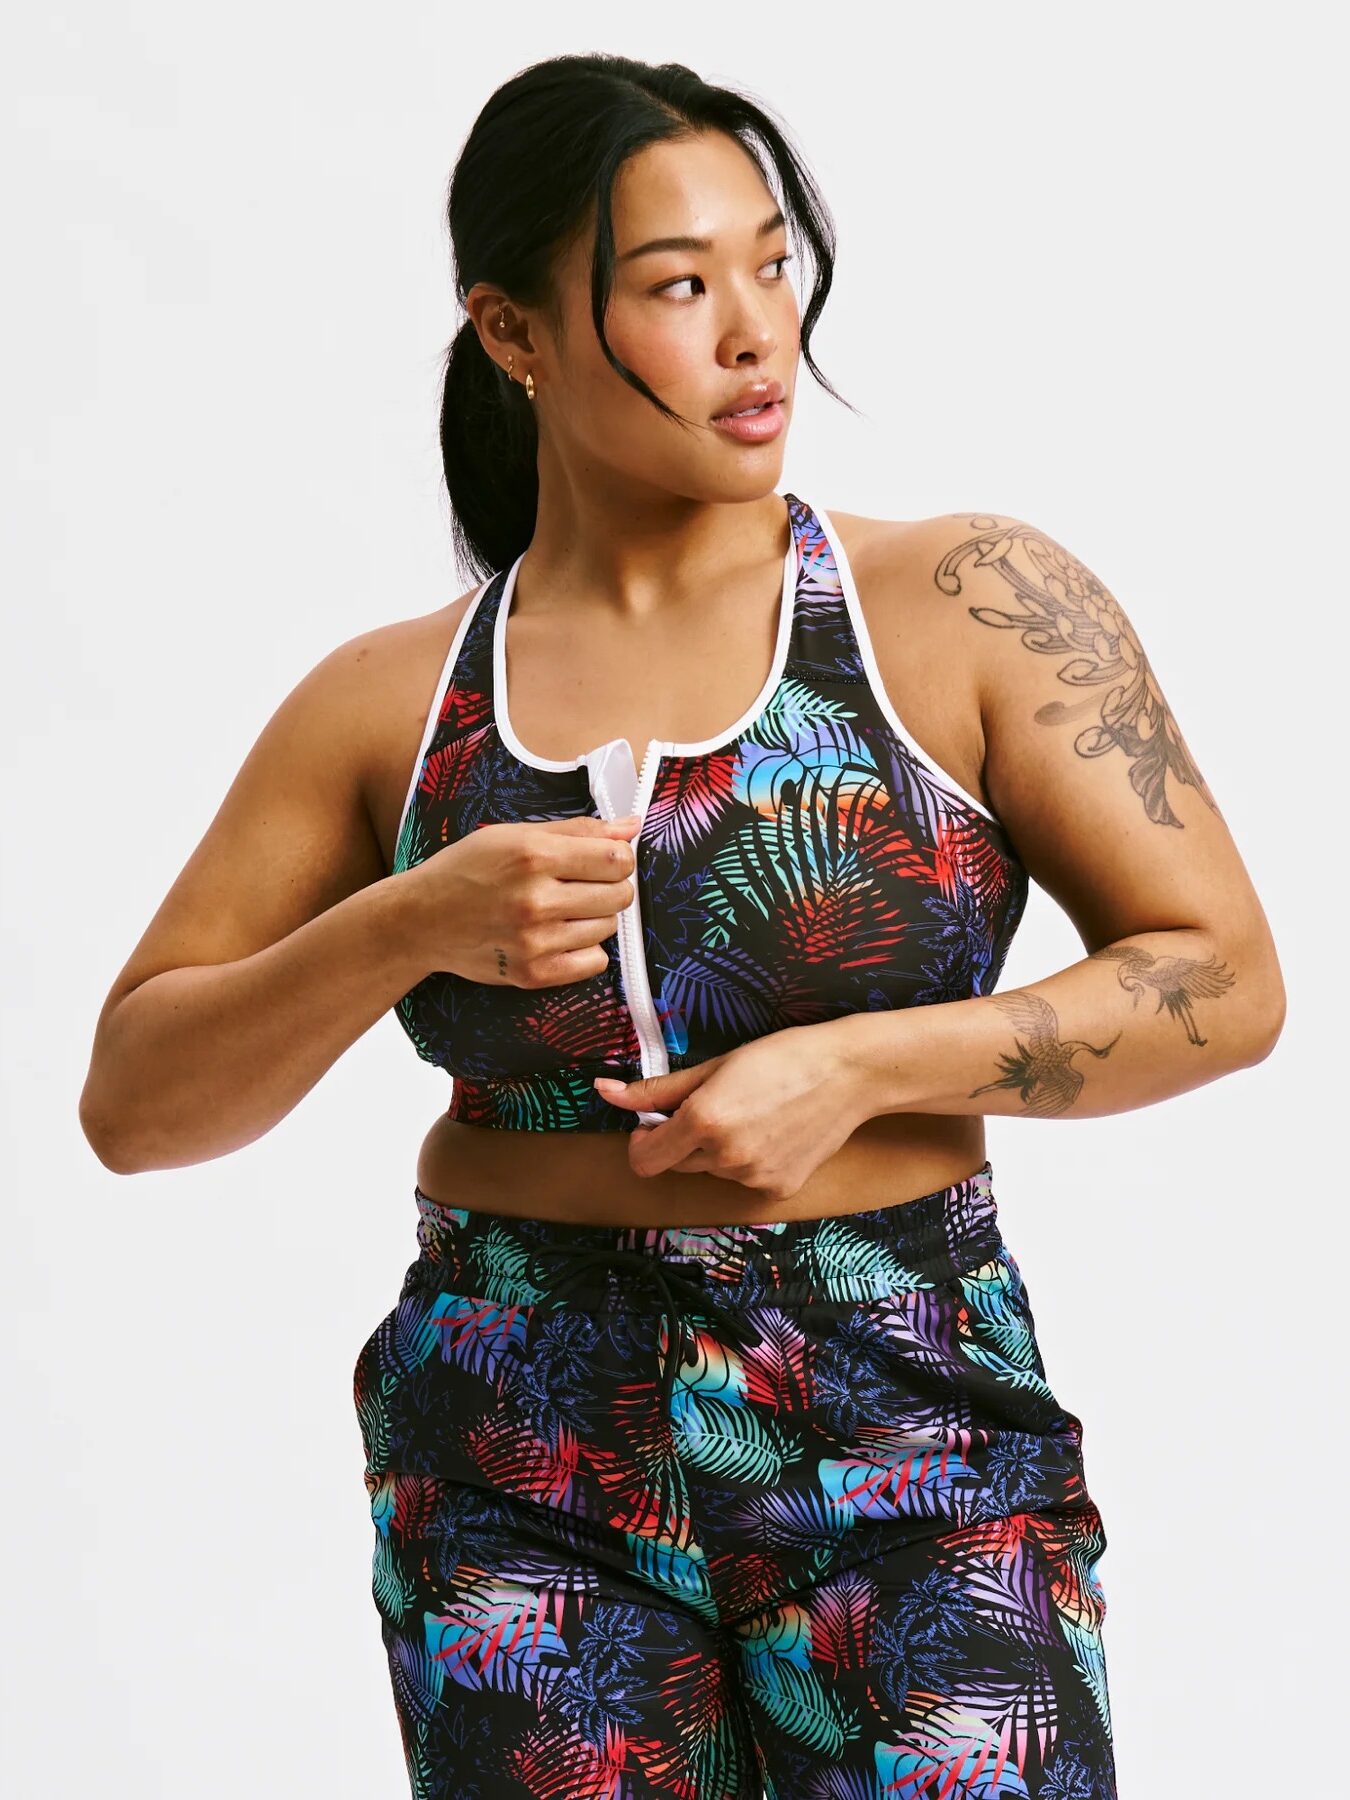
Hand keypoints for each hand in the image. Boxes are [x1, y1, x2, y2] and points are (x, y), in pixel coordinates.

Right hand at [399, 814, 640, 987]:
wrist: (422, 919)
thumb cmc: (468, 870)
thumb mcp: (516, 835)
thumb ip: (578, 830)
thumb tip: (631, 826)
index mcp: (533, 855)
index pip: (616, 859)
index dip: (619, 857)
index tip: (605, 859)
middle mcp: (535, 899)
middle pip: (619, 895)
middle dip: (610, 886)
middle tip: (582, 884)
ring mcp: (535, 941)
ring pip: (608, 928)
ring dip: (595, 917)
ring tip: (563, 909)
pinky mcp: (532, 973)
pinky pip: (595, 962)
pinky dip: (586, 949)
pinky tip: (561, 936)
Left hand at [593, 1024, 869, 1202]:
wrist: (848, 1074)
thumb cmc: (782, 1057)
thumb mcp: (714, 1066)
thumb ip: (657, 1089)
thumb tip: (607, 1093)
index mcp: (703, 1122)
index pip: (644, 1159)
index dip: (643, 1141)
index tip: (657, 1122)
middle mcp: (725, 1157)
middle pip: (677, 1164)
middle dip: (684, 1140)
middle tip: (717, 1105)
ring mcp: (753, 1178)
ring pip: (712, 1171)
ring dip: (718, 1150)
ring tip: (754, 1114)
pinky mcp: (778, 1190)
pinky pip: (744, 1180)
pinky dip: (749, 1161)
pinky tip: (774, 1133)